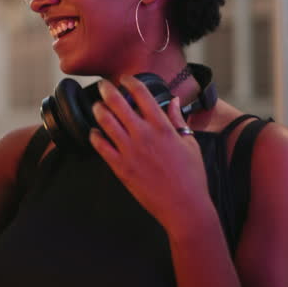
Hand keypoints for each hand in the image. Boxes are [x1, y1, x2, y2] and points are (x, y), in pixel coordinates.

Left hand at [89, 75, 210, 227]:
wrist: (184, 207)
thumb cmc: (192, 177)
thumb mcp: (190, 144)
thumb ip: (178, 120)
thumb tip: (173, 101)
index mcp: (162, 127)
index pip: (142, 94)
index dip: (130, 82)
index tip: (125, 79)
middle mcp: (143, 135)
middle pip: (117, 103)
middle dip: (107, 90)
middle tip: (102, 86)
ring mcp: (130, 151)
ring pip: (105, 122)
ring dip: (99, 110)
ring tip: (97, 106)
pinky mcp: (120, 167)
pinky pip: (101, 146)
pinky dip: (95, 136)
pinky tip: (95, 133)